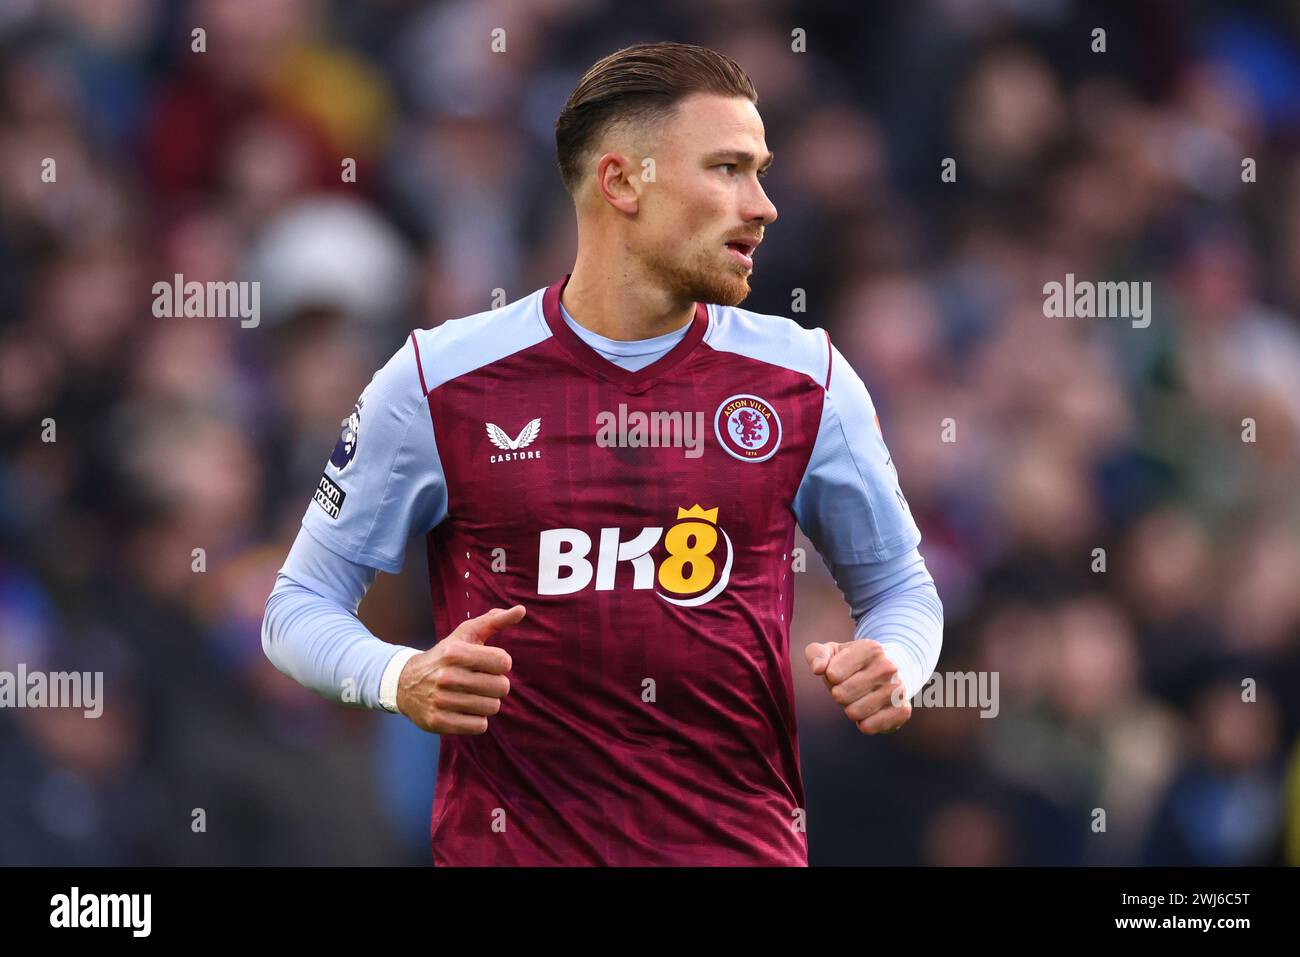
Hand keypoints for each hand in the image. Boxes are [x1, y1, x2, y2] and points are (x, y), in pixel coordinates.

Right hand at [396, 605, 523, 733]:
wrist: (404, 683)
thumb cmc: (445, 656)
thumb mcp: (465, 634)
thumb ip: (494, 621)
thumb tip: (521, 610)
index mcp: (455, 653)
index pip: (504, 662)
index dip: (500, 663)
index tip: (487, 663)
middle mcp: (447, 677)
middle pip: (501, 687)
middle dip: (495, 684)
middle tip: (480, 681)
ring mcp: (441, 701)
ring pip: (492, 707)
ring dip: (486, 702)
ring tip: (471, 695)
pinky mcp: (438, 722)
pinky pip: (479, 726)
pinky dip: (476, 719)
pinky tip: (464, 709)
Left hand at [804, 638, 911, 734]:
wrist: (889, 674)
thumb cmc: (853, 664)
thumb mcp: (832, 652)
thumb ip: (816, 654)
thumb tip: (818, 669)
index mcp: (871, 648)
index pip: (832, 674)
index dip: (831, 677)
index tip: (842, 672)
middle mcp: (888, 667)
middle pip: (841, 695)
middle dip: (839, 695)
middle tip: (851, 688)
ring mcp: (898, 689)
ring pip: (854, 713)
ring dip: (851, 709)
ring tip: (861, 698)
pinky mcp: (902, 711)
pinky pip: (869, 727)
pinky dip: (863, 724)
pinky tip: (870, 712)